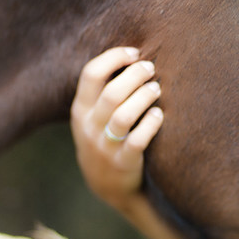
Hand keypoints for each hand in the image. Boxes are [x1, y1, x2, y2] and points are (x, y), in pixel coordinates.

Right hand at [70, 47, 163, 210]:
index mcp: (80, 109)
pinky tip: (158, 114)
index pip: (91, 73)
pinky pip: (137, 140)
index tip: (135, 53)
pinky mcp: (123, 163)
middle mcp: (89, 127)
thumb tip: (133, 53)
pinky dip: (151, 124)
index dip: (114, 57)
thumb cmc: (105, 137)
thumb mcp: (93, 115)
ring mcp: (104, 146)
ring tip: (156, 89)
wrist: (106, 185)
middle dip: (135, 75)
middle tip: (151, 69)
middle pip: (111, 93)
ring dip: (144, 97)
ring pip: (123, 116)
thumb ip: (104, 89)